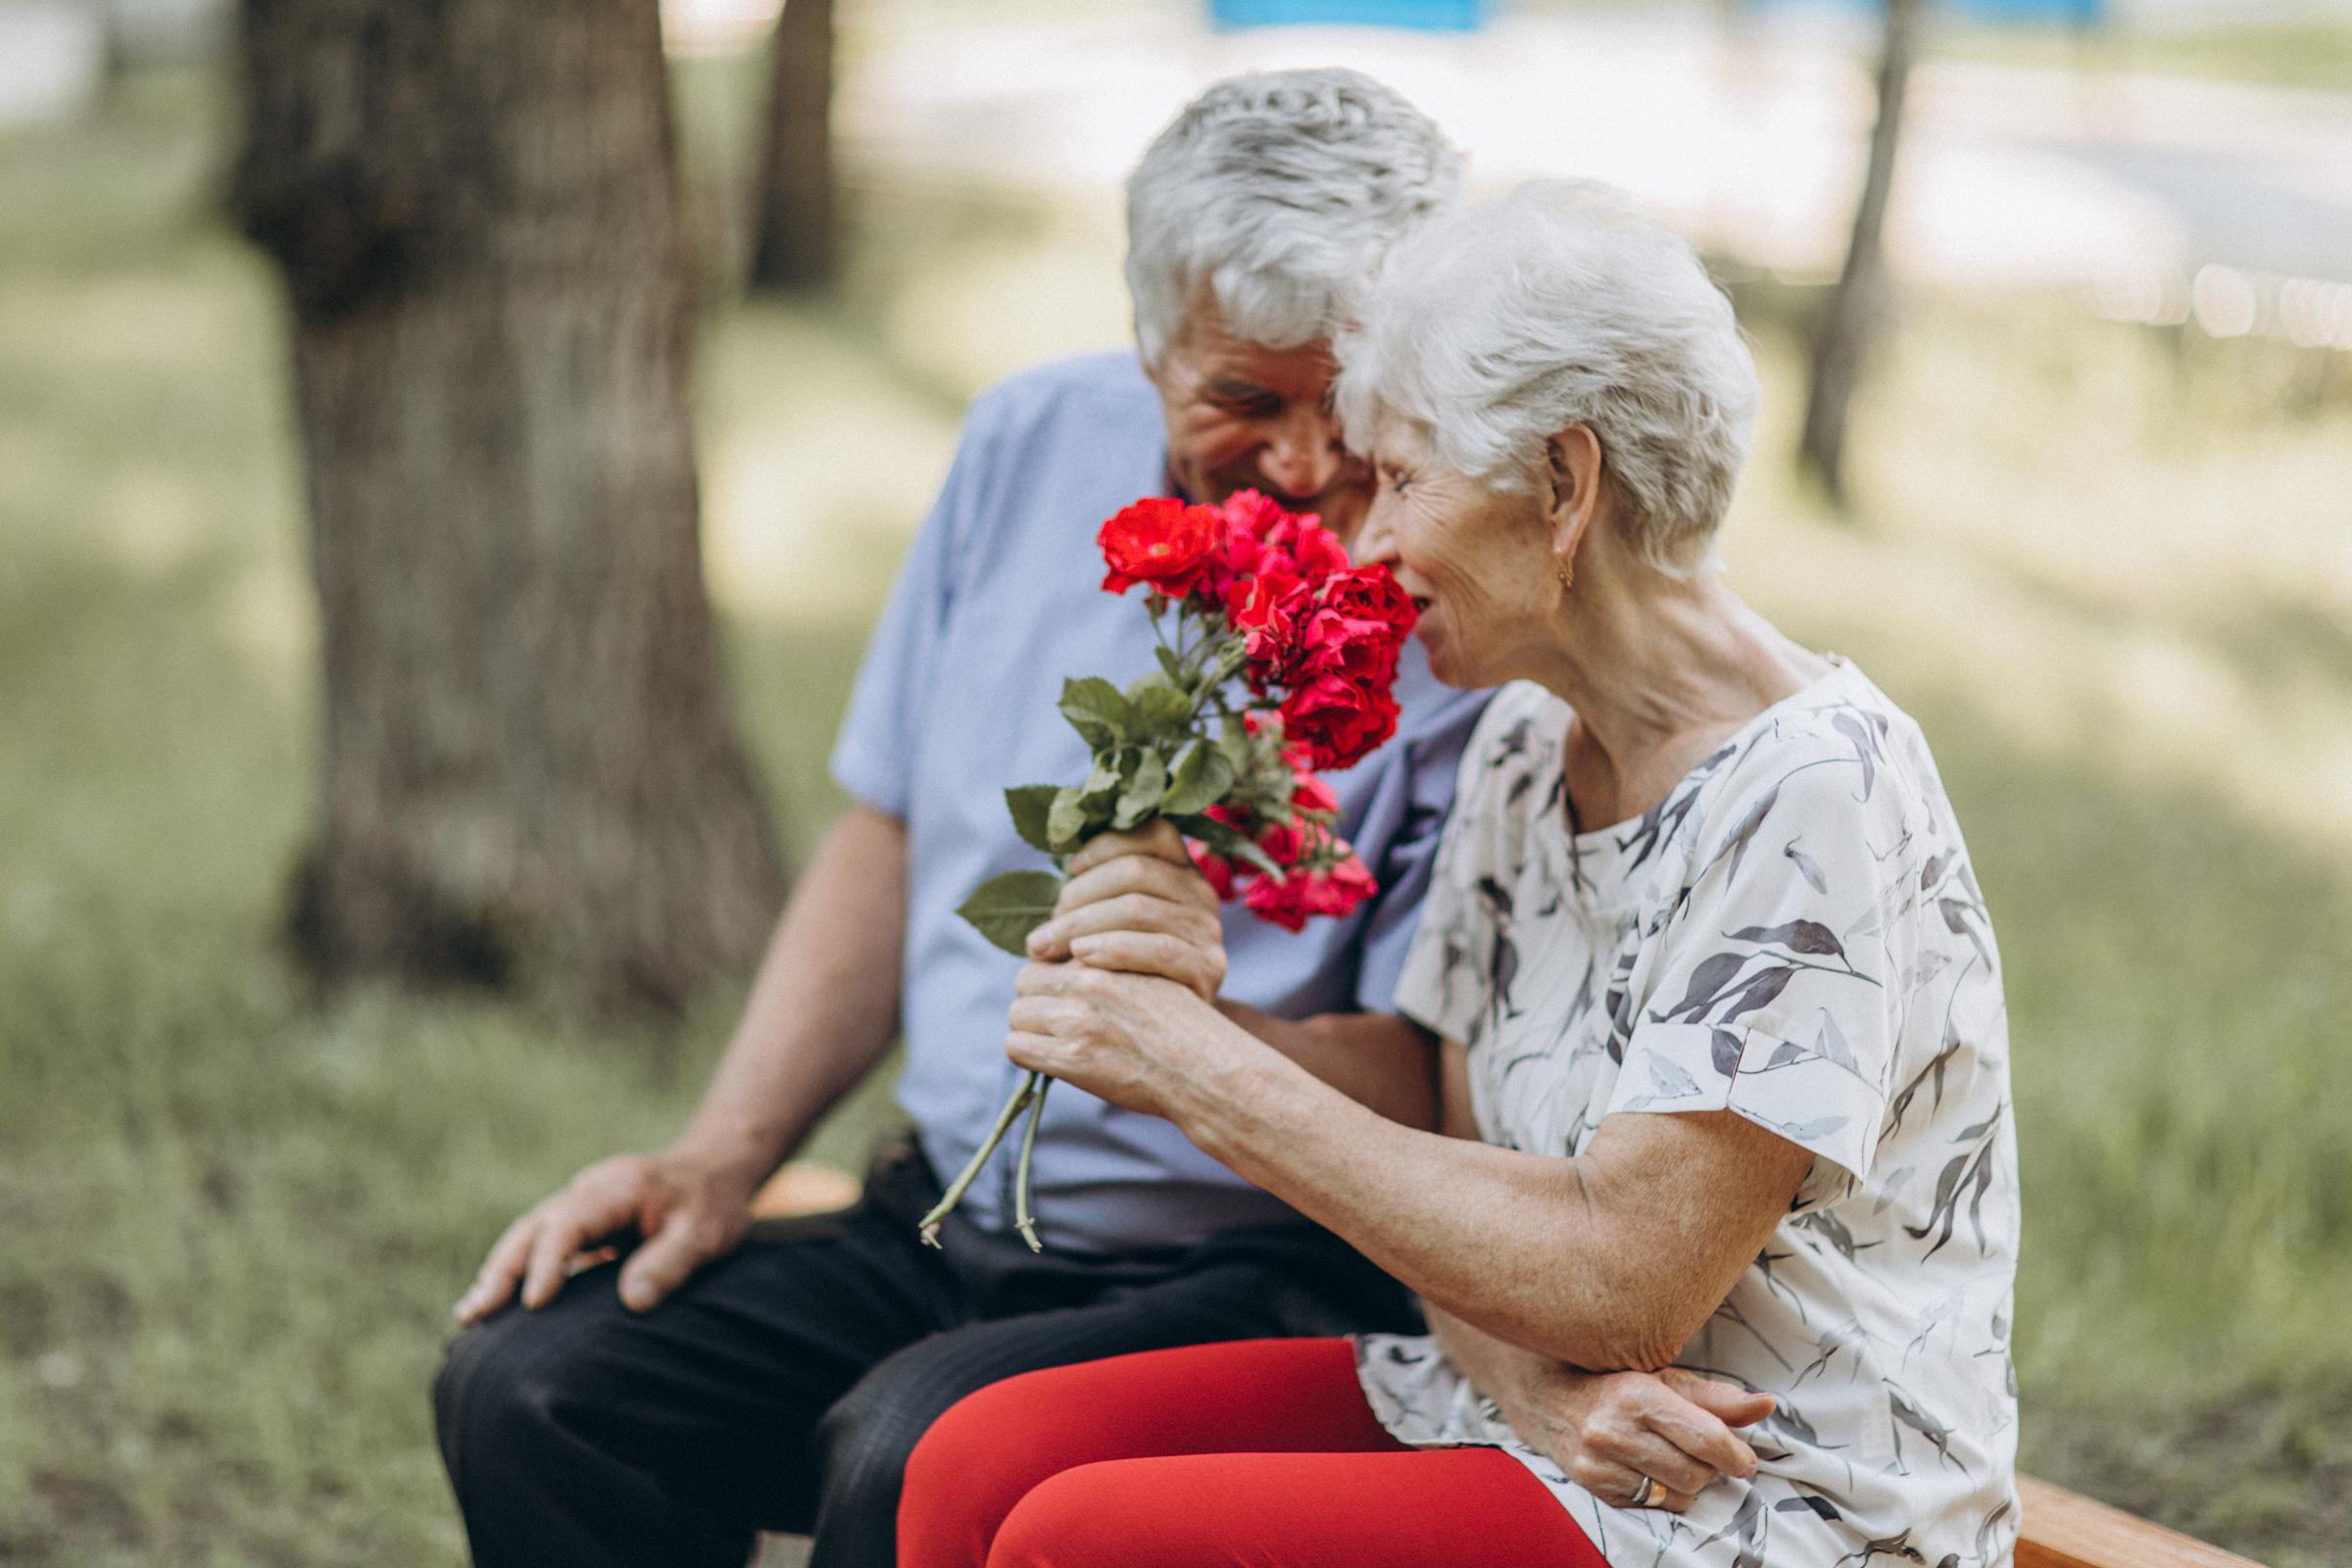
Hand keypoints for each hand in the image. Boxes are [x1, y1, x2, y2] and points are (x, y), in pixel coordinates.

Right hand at [452, 1153, 749, 1322]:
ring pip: (528, 1235)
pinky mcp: (580, 1224)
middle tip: (474, 1314)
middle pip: (534, 1226)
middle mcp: (589, 1190)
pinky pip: (539, 1245)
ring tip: (470, 1317)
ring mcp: (580, 1204)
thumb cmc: (711, 1205)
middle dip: (502, 1270)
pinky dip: (516, 1272)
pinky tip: (495, 1305)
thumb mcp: (706, 1234)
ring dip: (499, 1273)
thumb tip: (632, 1301)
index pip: (570, 1222)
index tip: (534, 1302)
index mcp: (617, 1188)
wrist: (713, 1172)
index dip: (548, 1261)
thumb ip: (671, 1263)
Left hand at [1006, 955, 1234, 1120]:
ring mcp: (1077, 1021)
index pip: (1048, 952)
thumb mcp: (1150, 973)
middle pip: (1025, 978)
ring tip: (1056, 1039)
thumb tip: (1072, 959)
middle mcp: (1089, 984)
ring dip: (1031, 1026)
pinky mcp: (1071, 1059)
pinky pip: (1016, 1047)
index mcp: (1106, 957)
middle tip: (1056, 1014)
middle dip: (1037, 996)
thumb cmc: (1183, 1025)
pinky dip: (1029, 1052)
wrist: (1204, 1070)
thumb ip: (1110, 961)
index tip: (1061, 987)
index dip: (1052, 971)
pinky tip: (1053, 1058)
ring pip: (1017, 1013)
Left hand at [1025, 819, 1225, 1003]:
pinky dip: (1114, 949)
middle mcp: (1201, 893)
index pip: (1152, 834)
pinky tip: (1083, 957)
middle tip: (1043, 930)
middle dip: (1078, 895)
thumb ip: (1097, 897)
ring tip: (1045, 949)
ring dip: (1081, 925)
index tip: (1071, 869)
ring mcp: (1208, 929)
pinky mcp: (1209, 967)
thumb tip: (1050, 880)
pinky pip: (1159, 949)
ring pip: (1138, 908)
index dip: (1106, 844)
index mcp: (1182, 870)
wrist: (1173, 1033)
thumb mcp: (1117, 926)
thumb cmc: (1131, 972)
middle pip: (1135, 871)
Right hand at [1499, 1363, 1773, 1511]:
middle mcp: (1614, 1430)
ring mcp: (1599, 1463)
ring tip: (1676, 1460)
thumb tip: (1767, 1404)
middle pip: (1694, 1472)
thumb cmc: (1616, 1382)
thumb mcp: (1665, 1378)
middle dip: (1710, 1469)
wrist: (1546, 1395)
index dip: (1736, 1454)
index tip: (1744, 1458)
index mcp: (1638, 1394)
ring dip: (1689, 1485)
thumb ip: (1717, 1397)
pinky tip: (1651, 1470)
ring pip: (1676, 1495)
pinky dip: (1663, 1494)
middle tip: (1706, 1456)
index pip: (1706, 1437)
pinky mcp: (1593, 1487)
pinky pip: (1651, 1506)